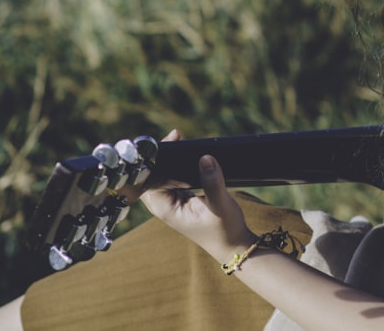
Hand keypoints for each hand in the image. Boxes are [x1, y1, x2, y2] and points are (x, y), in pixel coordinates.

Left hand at [141, 129, 256, 262]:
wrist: (233, 245)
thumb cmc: (225, 230)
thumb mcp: (221, 206)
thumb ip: (212, 182)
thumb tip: (205, 157)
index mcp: (165, 209)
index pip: (150, 179)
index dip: (157, 159)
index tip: (172, 141)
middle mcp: (164, 206)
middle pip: (151, 176)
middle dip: (161, 157)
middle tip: (177, 137)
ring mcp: (171, 203)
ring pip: (161, 177)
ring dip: (169, 162)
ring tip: (181, 143)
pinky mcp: (181, 200)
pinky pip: (172, 179)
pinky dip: (177, 167)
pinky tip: (186, 156)